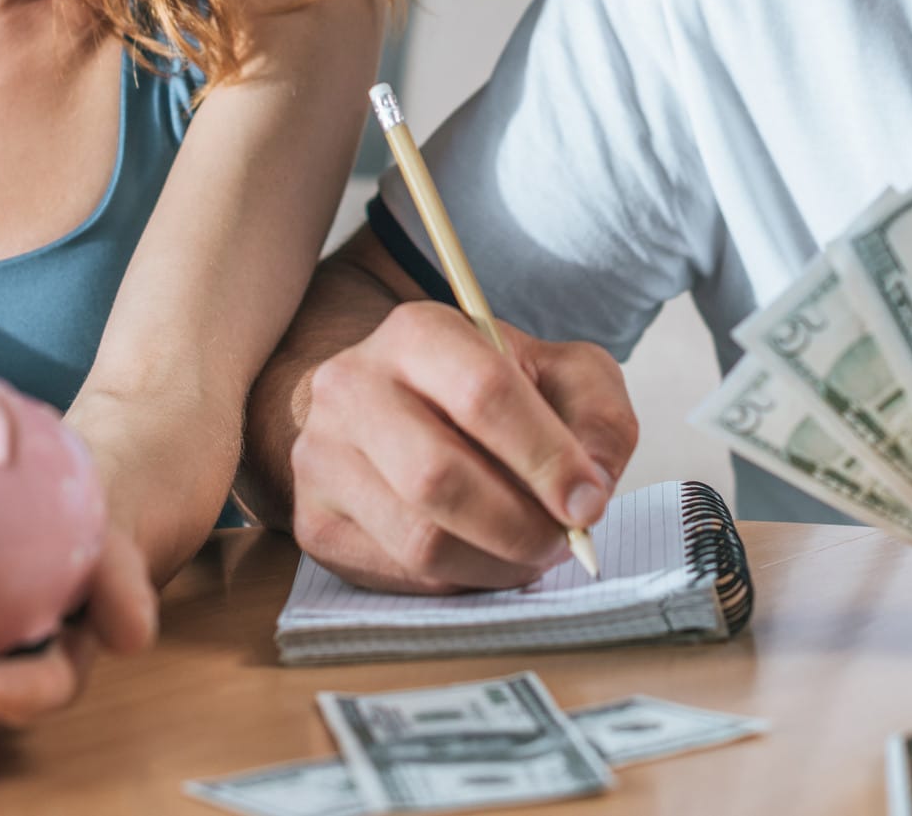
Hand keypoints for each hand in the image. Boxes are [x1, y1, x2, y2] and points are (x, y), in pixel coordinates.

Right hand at [289, 300, 638, 591]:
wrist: (401, 405)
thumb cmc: (492, 391)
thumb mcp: (561, 374)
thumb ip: (597, 416)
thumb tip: (593, 489)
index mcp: (417, 332)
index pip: (484, 393)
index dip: (547, 457)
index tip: (590, 502)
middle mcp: (352, 386)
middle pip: (438, 476)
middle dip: (519, 524)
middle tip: (564, 541)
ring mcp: (321, 456)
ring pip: (418, 538)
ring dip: (495, 562)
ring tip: (531, 551)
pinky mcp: (314, 520)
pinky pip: (399, 573)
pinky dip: (460, 579)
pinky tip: (484, 556)